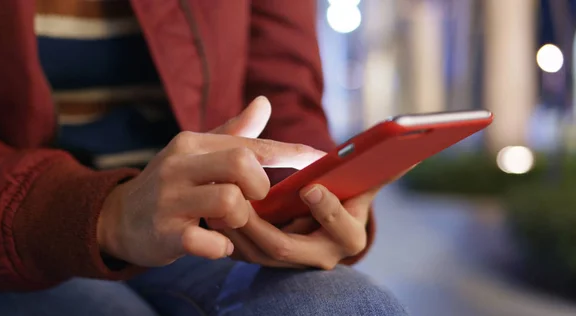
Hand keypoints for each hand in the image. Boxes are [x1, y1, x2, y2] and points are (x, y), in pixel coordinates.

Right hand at [97, 96, 324, 266]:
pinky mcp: (164, 233)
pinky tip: (218, 244)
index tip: (321, 160)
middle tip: (254, 199)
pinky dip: (221, 246)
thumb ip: (232, 132)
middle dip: (260, 186)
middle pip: (241, 164)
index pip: (251, 144)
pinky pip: (208, 241)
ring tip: (231, 222)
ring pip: (229, 202)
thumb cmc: (172, 183)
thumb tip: (264, 102)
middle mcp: (179, 165)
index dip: (291, 153)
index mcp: (193, 143)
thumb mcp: (197, 153)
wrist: (119, 218)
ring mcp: (170, 199)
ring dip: (241, 218)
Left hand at [215, 169, 412, 268]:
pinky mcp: (268, 258)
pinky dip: (228, 232)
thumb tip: (411, 154)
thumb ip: (381, 169)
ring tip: (220, 201)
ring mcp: (291, 260)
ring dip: (236, 227)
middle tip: (242, 201)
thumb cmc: (344, 193)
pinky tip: (213, 209)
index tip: (311, 187)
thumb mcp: (359, 182)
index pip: (343, 231)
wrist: (321, 218)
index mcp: (348, 235)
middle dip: (261, 225)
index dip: (328, 210)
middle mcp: (320, 255)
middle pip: (287, 248)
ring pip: (258, 252)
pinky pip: (243, 250)